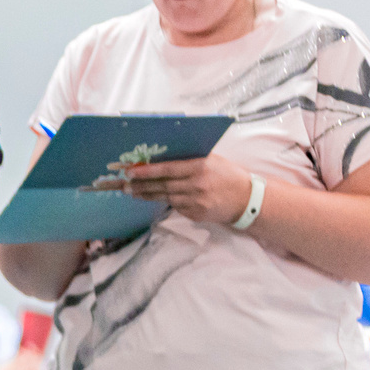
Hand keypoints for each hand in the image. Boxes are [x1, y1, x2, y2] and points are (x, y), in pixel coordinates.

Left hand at [116, 153, 256, 225]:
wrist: (246, 199)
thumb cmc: (227, 175)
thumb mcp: (212, 160)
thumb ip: (190, 158)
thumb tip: (163, 156)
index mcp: (199, 167)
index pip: (167, 169)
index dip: (147, 172)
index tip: (130, 172)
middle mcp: (196, 185)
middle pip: (162, 186)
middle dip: (140, 186)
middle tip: (123, 185)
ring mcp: (195, 201)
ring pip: (165, 198)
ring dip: (147, 195)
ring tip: (132, 192)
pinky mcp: (195, 214)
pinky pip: (176, 207)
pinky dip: (166, 202)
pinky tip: (154, 198)